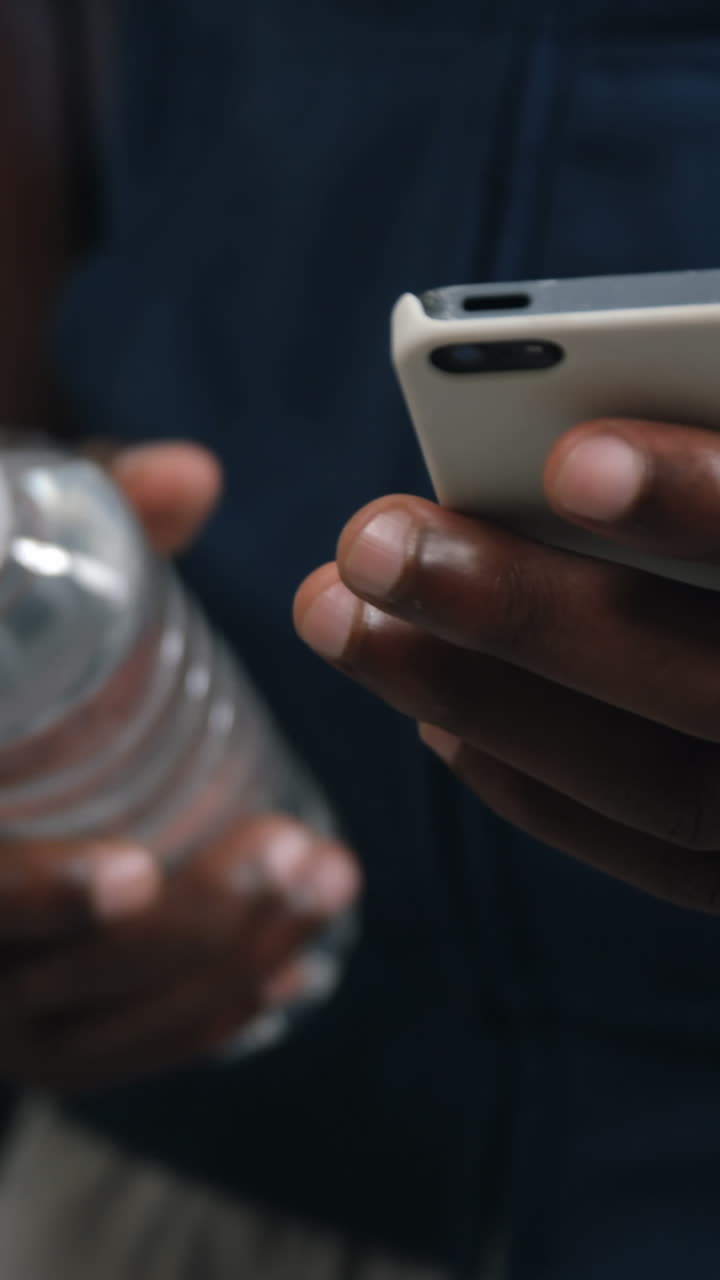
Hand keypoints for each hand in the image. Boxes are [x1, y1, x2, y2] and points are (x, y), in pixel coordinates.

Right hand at [0, 441, 358, 1089]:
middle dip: (179, 934)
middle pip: (34, 982)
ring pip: (77, 1029)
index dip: (29, 893)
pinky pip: (95, 1053)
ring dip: (209, 975)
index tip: (135, 870)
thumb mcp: (19, 569)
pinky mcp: (23, 1012)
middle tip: (302, 862)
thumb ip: (86, 514)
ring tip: (321, 890)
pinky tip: (278, 976)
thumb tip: (193, 472)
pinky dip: (186, 1025)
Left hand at [295, 418, 719, 915]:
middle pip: (716, 691)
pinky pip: (663, 857)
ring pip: (666, 790)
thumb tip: (601, 433)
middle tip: (368, 542)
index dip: (709, 502)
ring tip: (345, 619)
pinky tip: (436, 724)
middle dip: (529, 616)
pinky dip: (540, 788)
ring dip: (489, 702)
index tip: (571, 462)